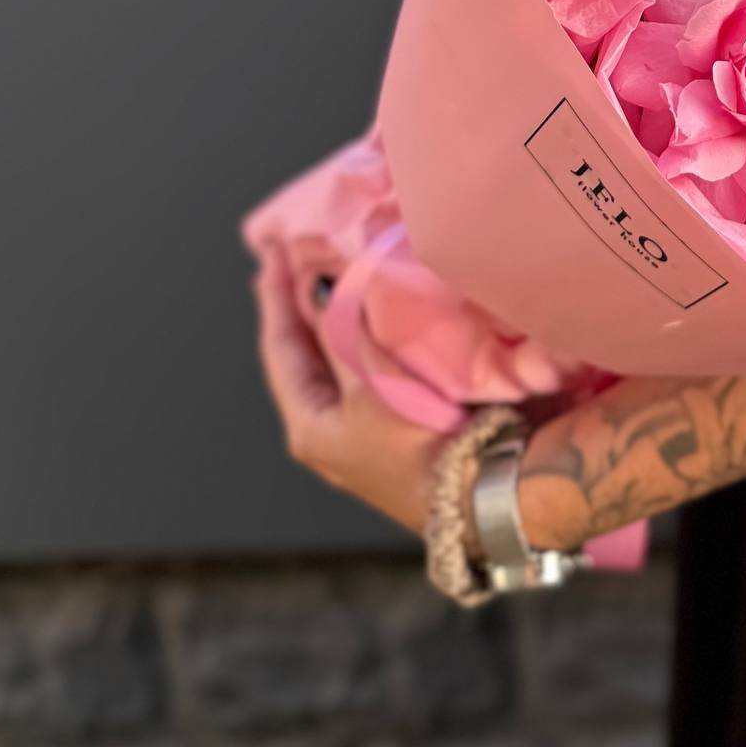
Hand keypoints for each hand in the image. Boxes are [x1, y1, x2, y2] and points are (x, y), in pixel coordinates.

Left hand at [249, 237, 451, 539]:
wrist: (476, 491)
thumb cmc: (419, 445)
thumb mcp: (374, 386)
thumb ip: (348, 335)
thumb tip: (330, 291)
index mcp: (308, 425)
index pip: (281, 348)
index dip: (275, 299)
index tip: (270, 255)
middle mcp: (324, 432)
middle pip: (301, 357)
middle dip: (297, 309)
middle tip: (286, 264)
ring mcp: (354, 435)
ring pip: (331, 364)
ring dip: (328, 322)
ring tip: (322, 284)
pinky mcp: (386, 433)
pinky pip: (359, 373)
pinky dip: (356, 340)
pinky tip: (366, 323)